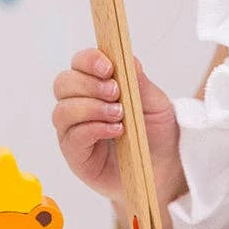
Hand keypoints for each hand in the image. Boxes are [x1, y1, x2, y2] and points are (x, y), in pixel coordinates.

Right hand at [52, 49, 182, 203]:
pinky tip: (115, 130)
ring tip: (119, 114)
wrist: (165, 169)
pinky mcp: (76, 155)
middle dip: (88, 84)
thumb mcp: (156, 104)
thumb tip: (128, 58)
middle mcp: (80, 104)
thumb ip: (140, 82)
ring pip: (63, 110)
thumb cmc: (157, 134)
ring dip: (90, 108)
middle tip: (115, 93)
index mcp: (96, 85)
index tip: (108, 68)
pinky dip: (93, 129)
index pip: (79, 64)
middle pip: (63, 83)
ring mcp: (74, 130)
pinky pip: (72, 137)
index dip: (89, 61)